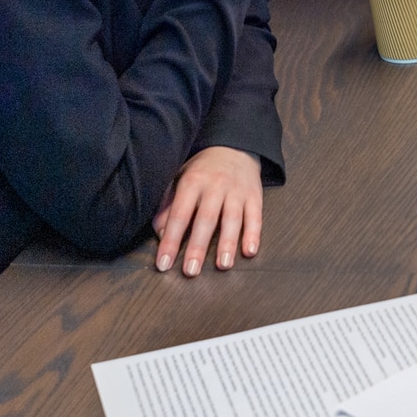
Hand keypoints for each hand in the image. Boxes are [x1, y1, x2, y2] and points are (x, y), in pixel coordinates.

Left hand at [154, 146, 262, 275]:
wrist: (235, 146)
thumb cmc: (202, 169)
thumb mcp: (179, 179)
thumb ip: (168, 205)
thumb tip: (161, 233)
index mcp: (193, 181)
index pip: (179, 215)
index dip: (171, 241)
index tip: (164, 263)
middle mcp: (215, 186)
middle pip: (206, 219)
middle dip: (198, 246)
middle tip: (191, 271)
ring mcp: (237, 191)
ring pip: (232, 218)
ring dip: (228, 243)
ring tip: (223, 265)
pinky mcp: (255, 195)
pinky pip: (255, 216)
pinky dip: (254, 234)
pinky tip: (249, 251)